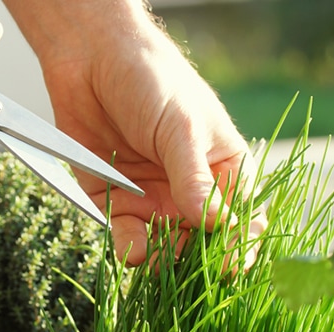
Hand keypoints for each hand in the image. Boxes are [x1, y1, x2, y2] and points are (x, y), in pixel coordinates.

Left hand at [3, 0, 265, 265]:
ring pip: (166, 249)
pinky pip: (127, 238)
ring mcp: (154, 201)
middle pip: (204, 244)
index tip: (232, 262)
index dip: (240, 244)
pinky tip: (133, 250)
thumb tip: (215, 224)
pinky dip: (130, 249)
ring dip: (165, 259)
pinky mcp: (115, 204)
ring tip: (159, 258)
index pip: (242, 219)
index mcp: (223, 171)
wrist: (90, 60)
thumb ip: (194, 179)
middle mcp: (191, 193)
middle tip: (191, 269)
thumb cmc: (151, 81)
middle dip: (199, 260)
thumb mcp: (180, 128)